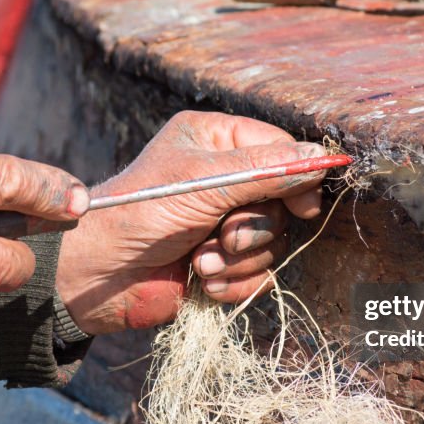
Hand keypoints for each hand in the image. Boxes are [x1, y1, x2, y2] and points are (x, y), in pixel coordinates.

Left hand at [56, 111, 325, 333]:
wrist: (98, 276)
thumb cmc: (140, 213)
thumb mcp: (206, 183)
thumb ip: (267, 171)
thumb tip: (324, 158)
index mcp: (215, 140)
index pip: (280, 150)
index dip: (297, 178)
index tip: (303, 206)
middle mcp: (223, 177)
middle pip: (281, 201)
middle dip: (253, 229)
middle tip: (225, 238)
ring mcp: (222, 221)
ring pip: (271, 242)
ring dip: (238, 259)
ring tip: (200, 262)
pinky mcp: (221, 261)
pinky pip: (257, 274)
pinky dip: (234, 282)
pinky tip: (202, 282)